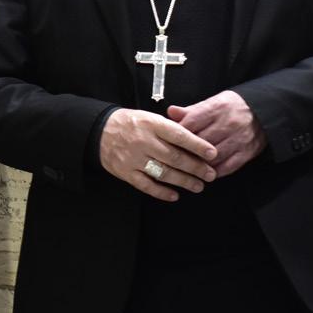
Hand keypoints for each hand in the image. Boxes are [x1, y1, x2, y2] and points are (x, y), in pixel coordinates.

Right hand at [98, 108, 216, 201]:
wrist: (100, 131)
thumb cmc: (131, 123)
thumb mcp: (150, 117)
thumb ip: (170, 127)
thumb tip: (196, 138)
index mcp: (152, 124)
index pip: (179, 135)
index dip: (197, 145)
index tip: (213, 153)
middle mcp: (144, 141)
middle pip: (174, 157)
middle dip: (195, 167)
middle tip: (210, 175)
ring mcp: (134, 158)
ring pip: (163, 173)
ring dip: (183, 181)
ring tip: (198, 186)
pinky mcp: (126, 173)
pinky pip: (146, 185)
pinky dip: (161, 192)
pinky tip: (175, 195)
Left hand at [167, 89, 266, 177]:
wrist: (264, 111)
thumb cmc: (233, 107)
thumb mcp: (213, 102)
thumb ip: (192, 110)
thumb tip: (171, 112)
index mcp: (217, 108)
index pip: (191, 122)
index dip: (178, 133)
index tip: (168, 140)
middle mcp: (228, 123)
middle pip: (201, 141)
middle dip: (186, 151)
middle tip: (174, 158)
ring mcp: (239, 139)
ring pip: (213, 156)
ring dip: (199, 164)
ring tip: (188, 168)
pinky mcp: (247, 152)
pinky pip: (227, 166)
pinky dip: (215, 172)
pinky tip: (206, 173)